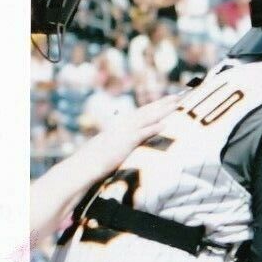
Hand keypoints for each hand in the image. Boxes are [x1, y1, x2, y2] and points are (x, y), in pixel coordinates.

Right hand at [70, 92, 184, 181]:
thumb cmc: (95, 160)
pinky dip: (153, 128)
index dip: (154, 106)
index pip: (141, 113)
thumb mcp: (110, 146)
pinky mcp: (124, 142)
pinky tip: (164, 124)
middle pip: (147, 111)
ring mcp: (123, 132)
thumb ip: (122, 142)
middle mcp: (123, 125)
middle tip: (178, 95)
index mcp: (120, 125)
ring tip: (177, 104)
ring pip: (147, 118)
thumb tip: (130, 141)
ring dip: (163, 110)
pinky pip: (141, 134)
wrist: (83, 166)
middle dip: (163, 103)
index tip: (166, 99)